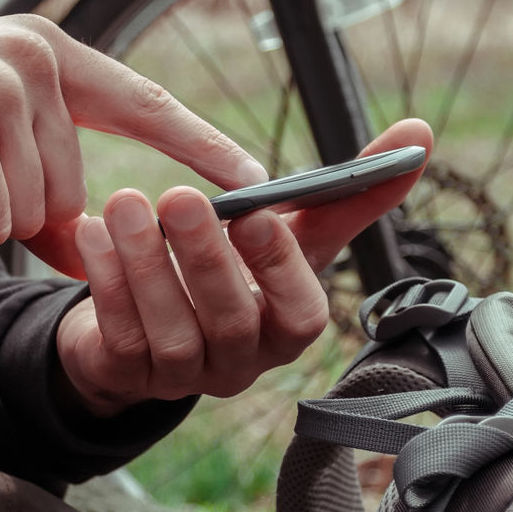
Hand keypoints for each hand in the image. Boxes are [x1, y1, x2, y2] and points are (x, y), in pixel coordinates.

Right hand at [0, 15, 267, 274]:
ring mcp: (4, 84)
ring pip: (33, 213)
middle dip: (5, 206)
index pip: (140, 99)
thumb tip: (80, 241)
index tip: (258, 180)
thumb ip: (33, 164)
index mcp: (41, 48)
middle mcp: (34, 55)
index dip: (200, 144)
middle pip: (72, 192)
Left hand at [55, 120, 432, 415]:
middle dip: (205, 258)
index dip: (279, 268)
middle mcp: (243, 363)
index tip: (257, 214)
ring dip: (146, 266)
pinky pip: (119, 336)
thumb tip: (420, 133)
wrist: (150, 320)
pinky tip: (92, 231)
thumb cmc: (236, 268)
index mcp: (288, 328)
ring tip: (124, 203)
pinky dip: (106, 282)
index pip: (300, 313)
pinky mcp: (129, 378)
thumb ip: (349, 191)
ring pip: (170, 333)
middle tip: (179, 196)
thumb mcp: (292, 230)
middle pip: (231, 321)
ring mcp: (185, 378)